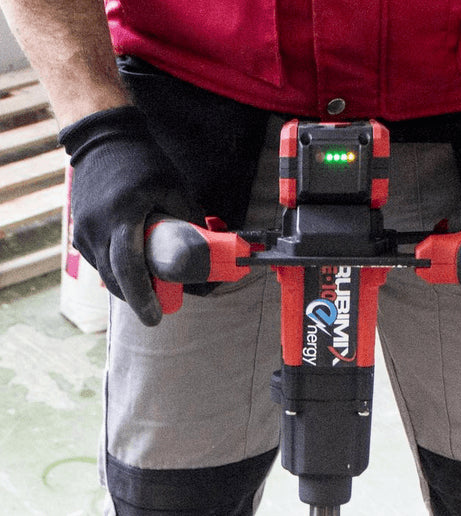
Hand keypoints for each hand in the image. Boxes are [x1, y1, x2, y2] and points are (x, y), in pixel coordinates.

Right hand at [60, 106, 203, 325]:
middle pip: (114, 278)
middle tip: (156, 313)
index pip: (128, 268)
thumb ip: (188, 217)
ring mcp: (83, 230)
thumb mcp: (173, 187)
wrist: (102, 139)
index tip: (156, 317)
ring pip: (104, 272)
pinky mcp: (78, 230)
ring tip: (148, 293)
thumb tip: (206, 244)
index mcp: (122, 217)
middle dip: (136, 299)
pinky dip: (114, 270)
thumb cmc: (142, 161)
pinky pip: (97, 259)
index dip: (142, 296)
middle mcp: (97, 228)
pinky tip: (132, 272)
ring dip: (125, 286)